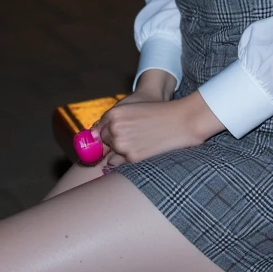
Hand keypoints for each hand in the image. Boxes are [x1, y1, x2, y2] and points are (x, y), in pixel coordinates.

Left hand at [97, 91, 224, 167]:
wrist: (179, 120)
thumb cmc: (156, 111)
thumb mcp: (131, 109)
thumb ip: (112, 120)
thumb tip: (93, 136)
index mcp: (114, 114)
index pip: (98, 128)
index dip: (105, 132)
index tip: (111, 135)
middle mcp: (114, 129)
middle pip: (102, 142)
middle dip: (111, 141)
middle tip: (130, 136)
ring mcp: (122, 144)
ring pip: (109, 154)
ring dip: (117, 151)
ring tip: (136, 142)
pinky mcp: (132, 157)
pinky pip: (117, 163)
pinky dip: (124, 159)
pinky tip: (139, 149)